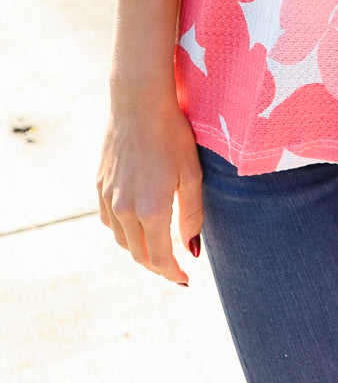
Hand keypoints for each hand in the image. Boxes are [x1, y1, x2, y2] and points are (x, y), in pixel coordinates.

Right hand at [97, 97, 203, 284]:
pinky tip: (136, 227)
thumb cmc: (172, 135)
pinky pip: (110, 222)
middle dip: (157, 266)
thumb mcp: (191, 174)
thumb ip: (192, 215)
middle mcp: (125, 209)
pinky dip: (124, 233)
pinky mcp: (101, 186)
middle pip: (138, 254)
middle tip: (174, 269)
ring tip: (157, 251)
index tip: (185, 279)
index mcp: (151, 209)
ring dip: (139, 251)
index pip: (159, 257)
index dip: (172, 272)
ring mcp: (109, 198)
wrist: (139, 104)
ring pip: (122, 240)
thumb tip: (192, 250)